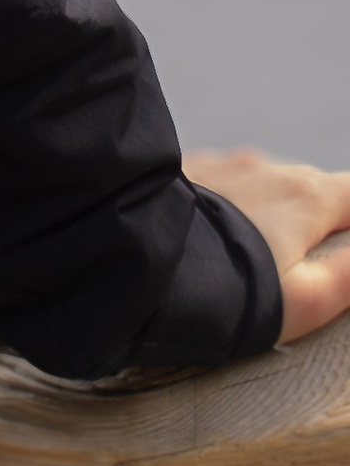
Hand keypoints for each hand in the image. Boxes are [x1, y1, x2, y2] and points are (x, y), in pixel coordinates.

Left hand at [185, 149, 349, 343]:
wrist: (137, 256)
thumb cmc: (227, 292)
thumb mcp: (302, 301)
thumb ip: (347, 279)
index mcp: (305, 196)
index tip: (346, 243)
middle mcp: (267, 168)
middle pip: (313, 188)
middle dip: (321, 218)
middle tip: (311, 258)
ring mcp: (223, 164)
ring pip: (267, 184)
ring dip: (275, 211)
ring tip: (258, 254)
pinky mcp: (186, 169)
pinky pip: (226, 185)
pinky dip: (236, 205)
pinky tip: (215, 238)